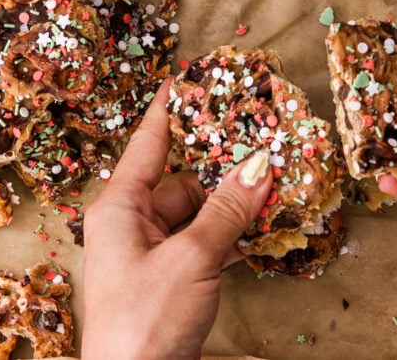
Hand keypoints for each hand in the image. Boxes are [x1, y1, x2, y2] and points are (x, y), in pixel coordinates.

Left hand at [82, 79, 273, 359]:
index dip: (170, 108)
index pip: (148, 143)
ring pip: (199, 212)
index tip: (188, 76)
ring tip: (276, 180)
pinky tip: (264, 226)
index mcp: (119, 207)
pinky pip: (204, 242)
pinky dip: (231, 235)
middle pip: (182, 178)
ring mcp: (151, 253)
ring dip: (234, 203)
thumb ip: (227, 210)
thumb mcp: (192, 258)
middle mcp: (131, 223)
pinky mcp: (170, 280)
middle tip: (263, 138)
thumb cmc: (146, 320)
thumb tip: (260, 163)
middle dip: (222, 165)